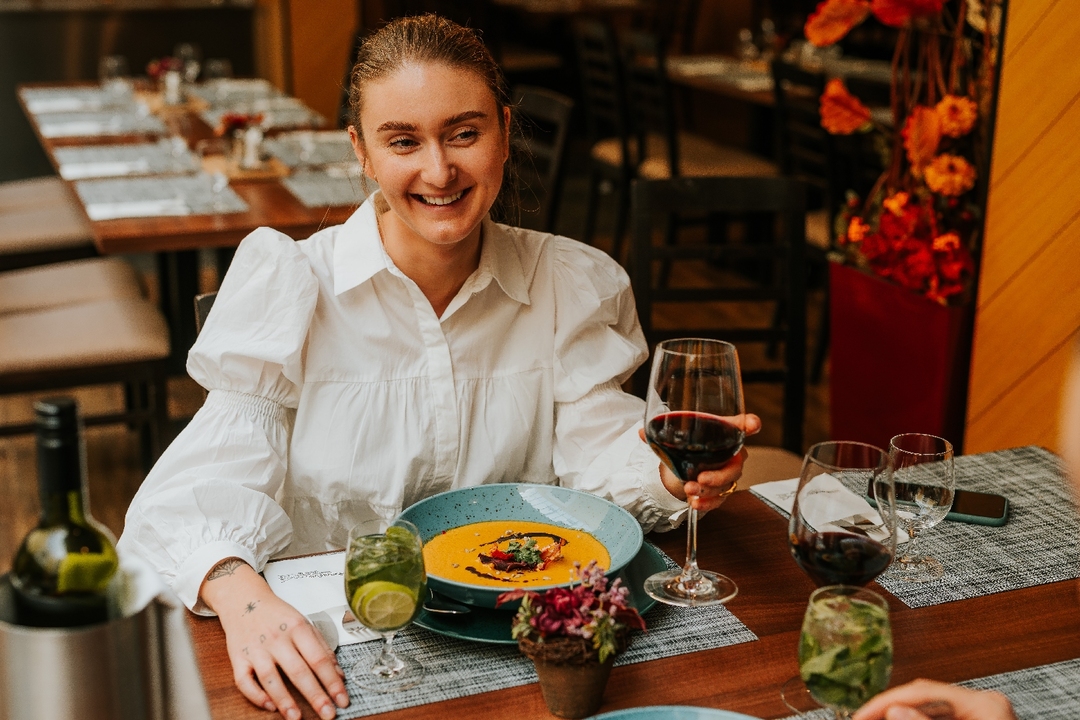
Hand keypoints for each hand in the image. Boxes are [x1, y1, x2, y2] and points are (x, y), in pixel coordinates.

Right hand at [200, 558, 348, 719]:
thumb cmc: (277, 614)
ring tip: (297, 718)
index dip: (332, 682)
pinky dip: (256, 695)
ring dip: (285, 701)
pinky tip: (269, 706)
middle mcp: (277, 638)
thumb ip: (321, 647)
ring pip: (271, 678)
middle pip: (299, 671)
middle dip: (315, 695)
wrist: (244, 600)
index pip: (319, 659)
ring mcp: (256, 649)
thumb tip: (338, 674)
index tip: (342, 699)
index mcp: (298, 627)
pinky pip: (244, 681)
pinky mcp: (238, 658)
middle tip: (328, 714)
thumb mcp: (304, 623)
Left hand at [642, 413, 761, 512]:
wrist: (683, 467)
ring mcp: (728, 473)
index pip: (741, 426)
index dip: (749, 424)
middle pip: (735, 464)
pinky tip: (695, 503)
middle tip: (702, 478)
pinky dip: (707, 503)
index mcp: (723, 433)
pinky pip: (720, 499)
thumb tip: (642, 432)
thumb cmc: (688, 446)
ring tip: (690, 490)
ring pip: (727, 484)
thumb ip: (659, 435)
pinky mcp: (722, 490)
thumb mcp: (674, 438)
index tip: (752, 424)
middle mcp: (731, 453)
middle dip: (719, 474)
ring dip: (708, 490)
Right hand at [853, 679, 1015, 719]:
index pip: (922, 691)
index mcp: (986, 704)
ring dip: (902, 718)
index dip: (885, 704)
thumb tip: (895, 711)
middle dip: (891, 711)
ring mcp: (983, 717)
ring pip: (930, 711)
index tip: (861, 717)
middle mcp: (986, 705)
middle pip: (924, 699)